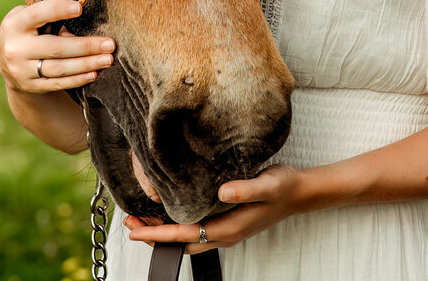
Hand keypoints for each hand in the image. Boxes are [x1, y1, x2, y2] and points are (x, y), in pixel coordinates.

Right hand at [0, 0, 113, 93]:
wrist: (7, 62)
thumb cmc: (26, 31)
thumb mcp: (27, 19)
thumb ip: (48, 18)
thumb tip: (80, 19)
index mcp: (14, 25)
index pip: (37, 14)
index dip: (58, 10)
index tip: (79, 8)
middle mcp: (15, 48)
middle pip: (55, 48)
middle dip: (85, 46)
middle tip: (109, 44)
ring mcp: (21, 70)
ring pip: (59, 68)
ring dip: (87, 64)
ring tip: (107, 59)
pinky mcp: (30, 86)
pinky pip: (58, 83)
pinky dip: (78, 78)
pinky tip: (93, 73)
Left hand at [124, 166, 306, 252]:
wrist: (298, 193)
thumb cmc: (282, 188)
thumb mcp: (267, 184)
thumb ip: (245, 189)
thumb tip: (221, 193)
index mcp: (229, 228)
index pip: (185, 235)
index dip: (158, 234)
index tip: (135, 229)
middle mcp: (223, 234)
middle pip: (180, 242)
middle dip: (153, 235)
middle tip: (129, 222)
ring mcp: (224, 230)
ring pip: (186, 238)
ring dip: (162, 231)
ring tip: (140, 217)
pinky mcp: (225, 222)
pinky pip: (194, 230)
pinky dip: (175, 224)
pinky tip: (166, 210)